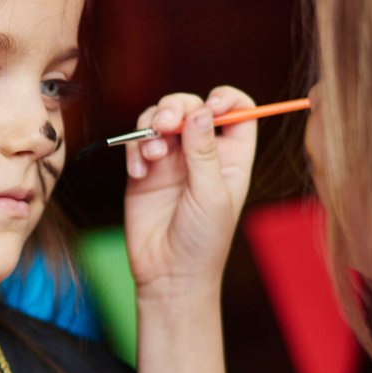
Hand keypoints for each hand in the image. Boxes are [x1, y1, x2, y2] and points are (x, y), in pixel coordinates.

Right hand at [123, 86, 256, 299]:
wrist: (168, 273)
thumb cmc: (202, 240)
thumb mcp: (211, 194)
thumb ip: (204, 151)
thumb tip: (200, 110)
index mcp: (231, 156)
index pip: (237, 110)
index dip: (225, 99)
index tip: (211, 105)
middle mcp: (202, 152)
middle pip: (192, 106)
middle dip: (176, 107)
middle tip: (166, 125)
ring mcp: (172, 159)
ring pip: (160, 118)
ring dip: (152, 125)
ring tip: (152, 152)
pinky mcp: (144, 169)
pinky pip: (137, 141)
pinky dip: (134, 149)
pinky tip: (138, 172)